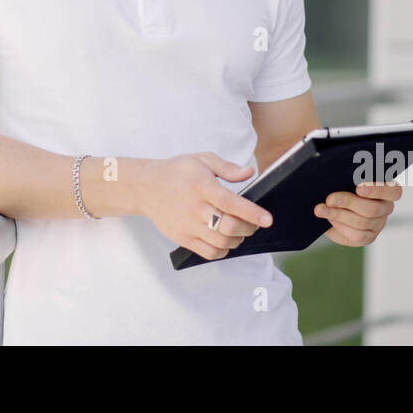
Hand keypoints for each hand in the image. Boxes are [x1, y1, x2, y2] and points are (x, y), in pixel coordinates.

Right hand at [140, 153, 273, 260]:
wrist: (145, 187)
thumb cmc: (177, 171)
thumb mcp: (202, 160)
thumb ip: (227, 167)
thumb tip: (250, 173)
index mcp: (201, 186)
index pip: (230, 203)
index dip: (251, 213)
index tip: (267, 219)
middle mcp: (194, 208)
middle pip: (228, 226)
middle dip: (248, 228)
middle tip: (254, 224)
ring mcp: (187, 226)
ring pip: (221, 242)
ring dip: (237, 239)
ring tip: (240, 231)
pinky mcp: (182, 238)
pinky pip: (208, 252)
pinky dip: (223, 250)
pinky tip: (225, 240)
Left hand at [313, 182, 401, 246]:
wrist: (332, 202)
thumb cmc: (343, 183)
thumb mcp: (347, 176)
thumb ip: (348, 175)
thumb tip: (337, 174)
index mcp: (388, 189)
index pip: (393, 191)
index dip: (377, 190)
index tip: (358, 187)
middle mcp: (386, 207)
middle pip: (372, 209)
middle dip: (348, 203)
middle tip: (329, 199)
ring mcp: (378, 224)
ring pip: (362, 223)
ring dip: (338, 215)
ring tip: (320, 209)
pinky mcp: (368, 237)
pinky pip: (357, 236)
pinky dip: (339, 226)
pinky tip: (328, 219)